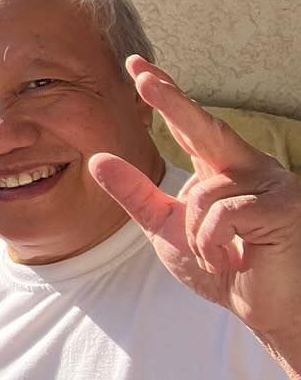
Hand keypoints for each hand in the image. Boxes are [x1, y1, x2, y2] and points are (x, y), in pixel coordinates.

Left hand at [90, 57, 300, 342]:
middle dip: (172, 101)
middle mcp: (249, 168)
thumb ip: (136, 193)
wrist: (268, 312)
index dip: (165, 95)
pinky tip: (235, 260)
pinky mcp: (283, 207)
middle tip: (142, 76)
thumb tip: (97, 159)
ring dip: (198, 235)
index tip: (138, 66)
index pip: (189, 126)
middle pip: (204, 127)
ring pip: (205, 192)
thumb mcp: (166, 228)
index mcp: (222, 169)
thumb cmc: (223, 269)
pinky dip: (213, 243)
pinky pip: (223, 213)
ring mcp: (271, 184)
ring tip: (222, 258)